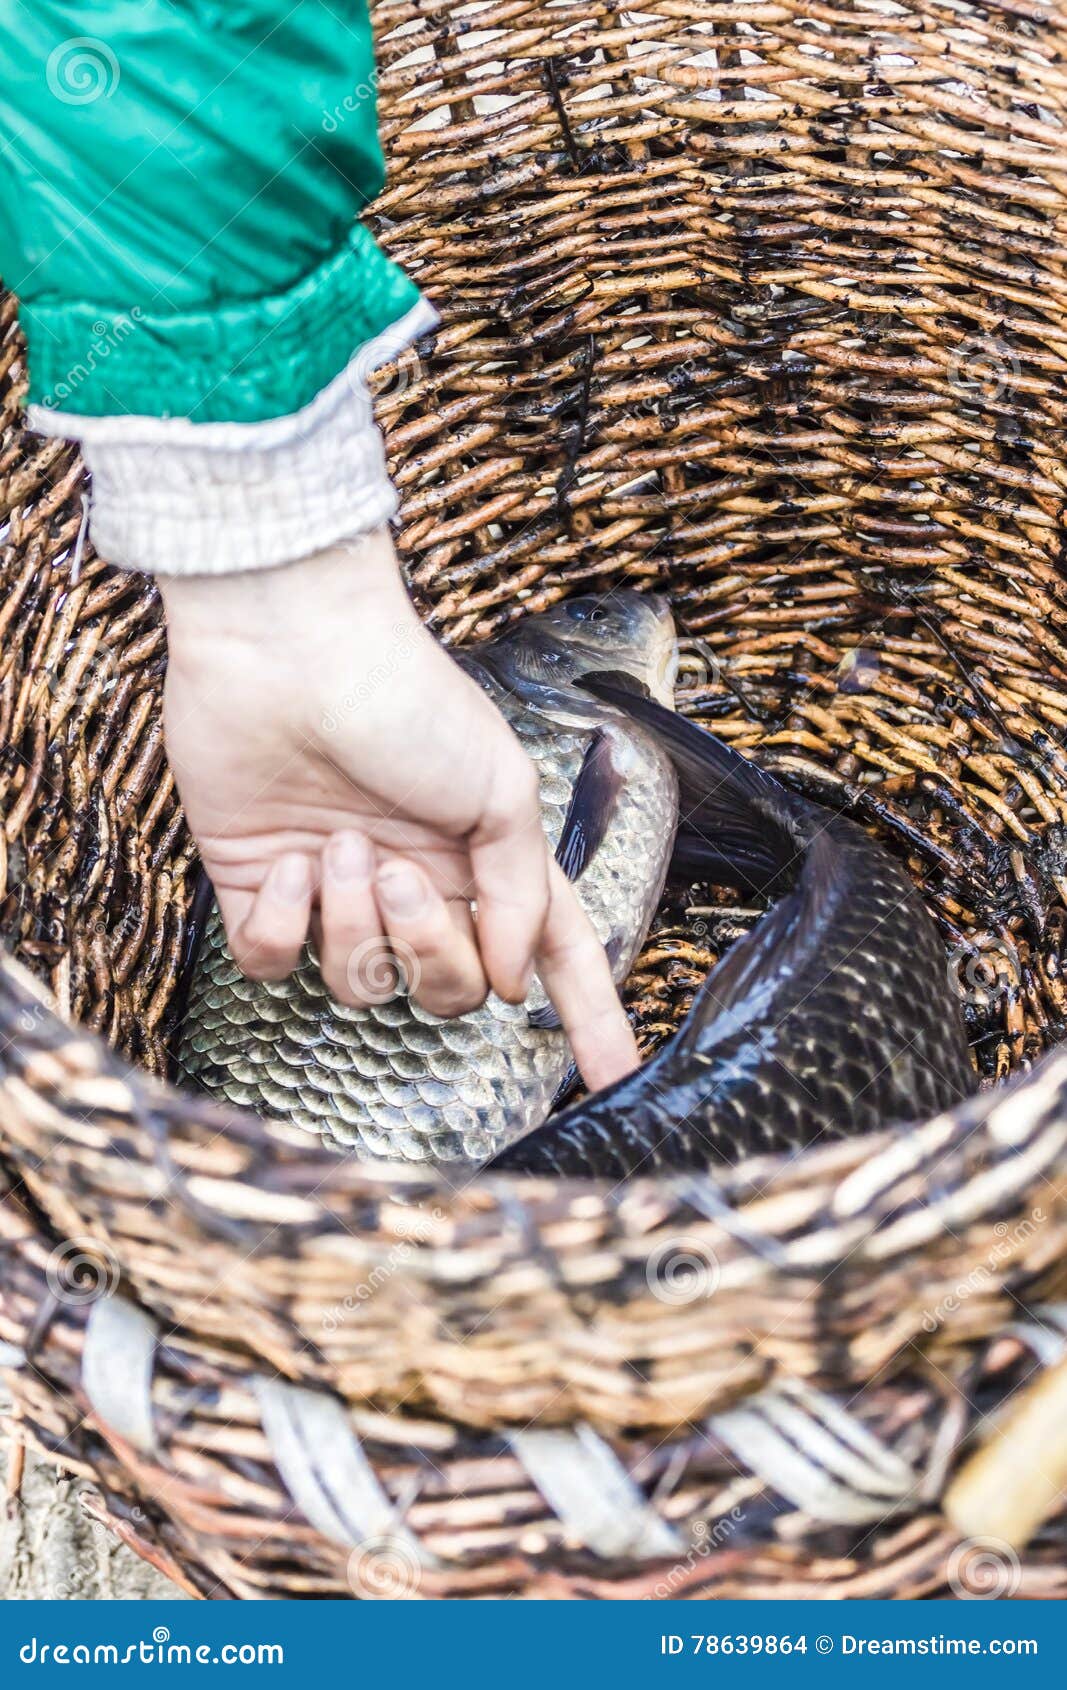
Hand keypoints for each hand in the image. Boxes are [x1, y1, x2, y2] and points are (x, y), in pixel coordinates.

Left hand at [159, 531, 638, 1092]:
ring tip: (338, 843)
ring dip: (353, 922)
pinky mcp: (261, 889)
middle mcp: (419, 883)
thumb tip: (512, 986)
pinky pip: (276, 963)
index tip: (614, 1074)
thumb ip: (521, 898)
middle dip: (428, 948)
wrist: (290, 651)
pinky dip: (284, 924)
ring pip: (361, 982)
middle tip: (402, 874)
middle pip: (450, 987)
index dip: (587, 1015)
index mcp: (485, 859)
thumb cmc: (406, 701)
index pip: (552, 953)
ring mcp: (340, 892)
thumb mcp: (501, 791)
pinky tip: (289, 859)